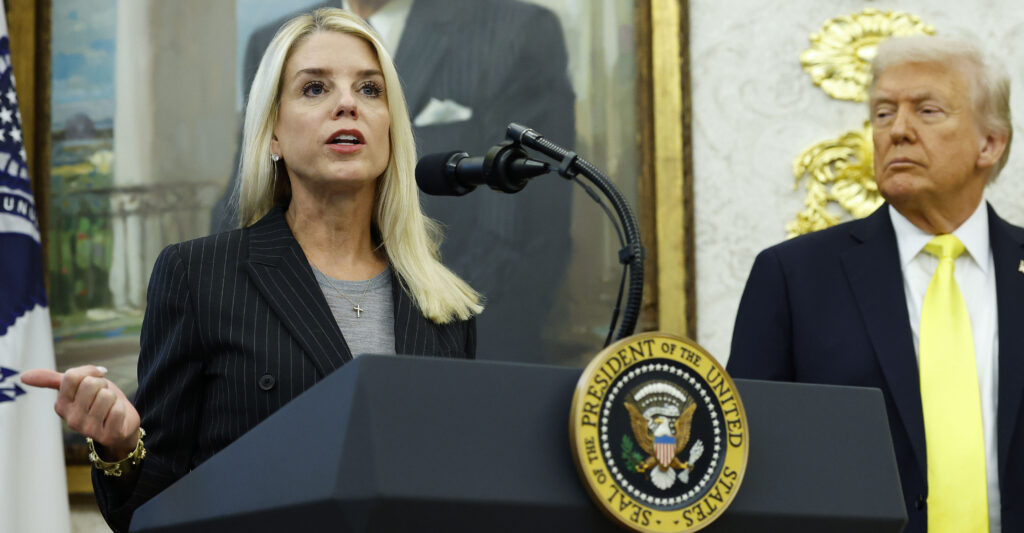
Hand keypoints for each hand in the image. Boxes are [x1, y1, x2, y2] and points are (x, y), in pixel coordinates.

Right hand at [21, 365, 140, 460]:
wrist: (122, 424)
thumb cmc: (99, 402)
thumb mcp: (78, 386)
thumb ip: (53, 380)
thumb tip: (23, 377)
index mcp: (61, 405)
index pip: (73, 376)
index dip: (90, 372)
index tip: (97, 378)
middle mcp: (70, 419)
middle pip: (91, 384)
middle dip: (103, 386)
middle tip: (103, 396)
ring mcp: (88, 430)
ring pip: (106, 395)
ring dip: (114, 398)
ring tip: (110, 407)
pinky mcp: (107, 436)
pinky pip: (117, 410)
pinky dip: (122, 408)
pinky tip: (117, 416)